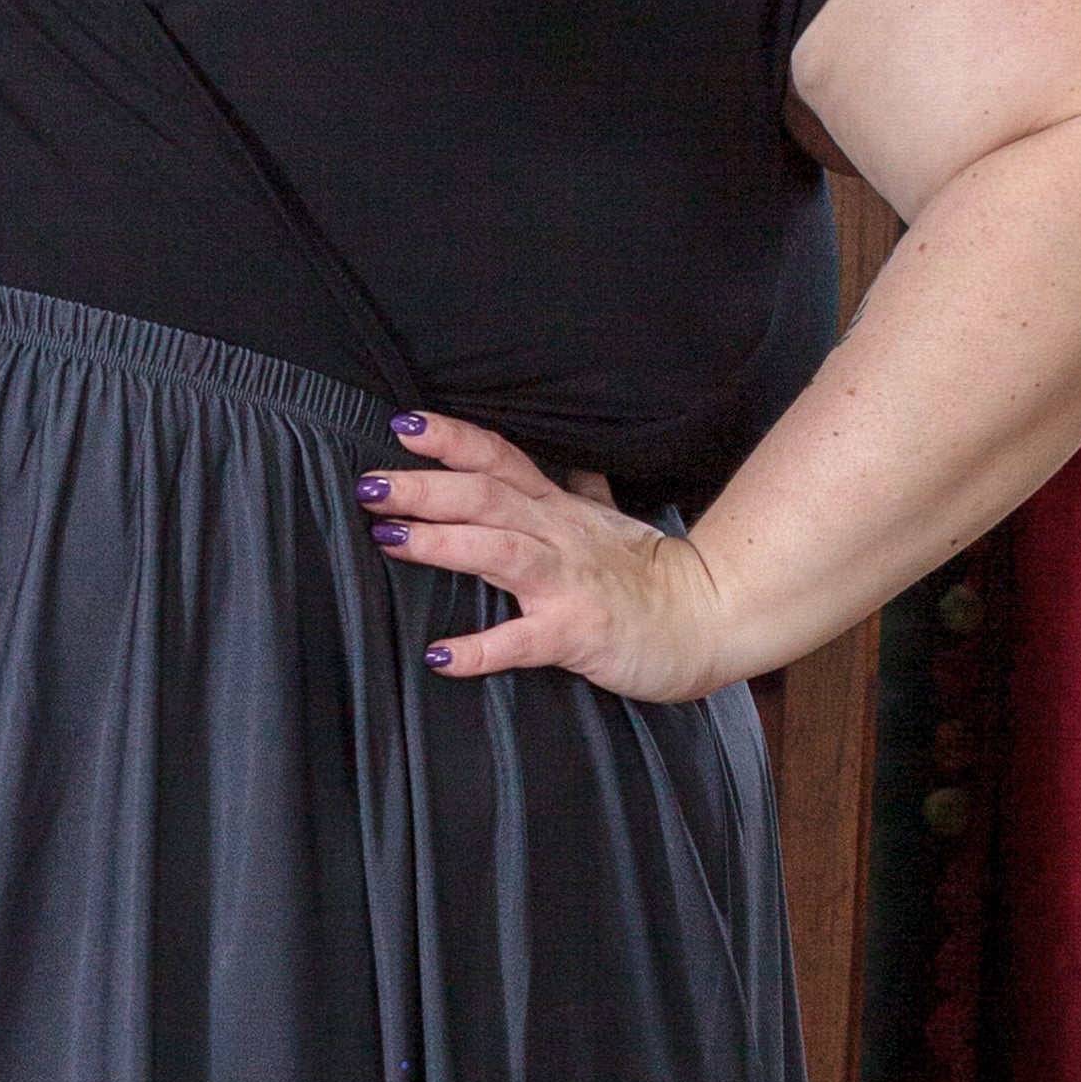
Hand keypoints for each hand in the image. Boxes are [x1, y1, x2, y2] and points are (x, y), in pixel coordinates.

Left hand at [357, 411, 748, 697]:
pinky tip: (440, 656)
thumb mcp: (615, 520)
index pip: (499, 459)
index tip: (404, 425)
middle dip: (424, 486)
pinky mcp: (577, 632)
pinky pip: (523, 640)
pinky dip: (480, 648)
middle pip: (485, 496)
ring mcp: (568, 582)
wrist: (711, 619)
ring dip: (440, 542)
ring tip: (389, 538)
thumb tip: (574, 463)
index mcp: (559, 508)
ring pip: (498, 549)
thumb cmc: (655, 576)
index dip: (452, 439)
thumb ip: (585, 490)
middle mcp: (559, 535)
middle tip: (369, 483)